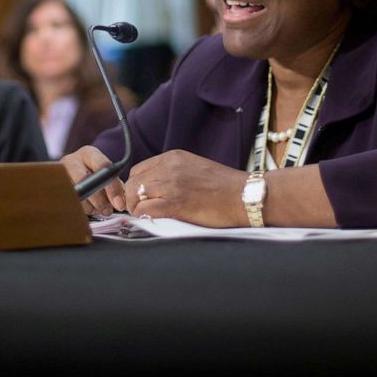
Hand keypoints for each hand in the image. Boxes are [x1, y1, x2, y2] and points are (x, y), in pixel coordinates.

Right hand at [61, 145, 125, 215]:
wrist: (76, 173)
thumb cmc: (96, 174)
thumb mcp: (107, 174)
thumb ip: (116, 186)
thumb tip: (118, 203)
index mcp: (88, 153)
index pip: (102, 166)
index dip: (112, 187)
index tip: (118, 203)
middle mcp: (71, 160)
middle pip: (84, 180)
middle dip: (98, 200)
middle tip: (106, 209)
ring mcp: (59, 174)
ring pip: (75, 194)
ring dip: (90, 207)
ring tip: (96, 208)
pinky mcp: (54, 188)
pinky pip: (68, 203)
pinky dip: (80, 210)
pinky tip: (86, 208)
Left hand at [125, 150, 247, 226]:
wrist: (245, 196)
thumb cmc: (225, 187)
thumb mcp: (194, 168)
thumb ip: (173, 173)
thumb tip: (154, 188)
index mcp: (173, 157)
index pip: (139, 169)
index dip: (135, 186)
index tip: (140, 198)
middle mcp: (169, 167)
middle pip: (133, 182)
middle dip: (131, 198)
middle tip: (139, 210)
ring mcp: (171, 184)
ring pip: (134, 195)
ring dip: (136, 208)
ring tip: (146, 216)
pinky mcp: (174, 203)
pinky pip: (144, 210)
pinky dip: (143, 216)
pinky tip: (152, 220)